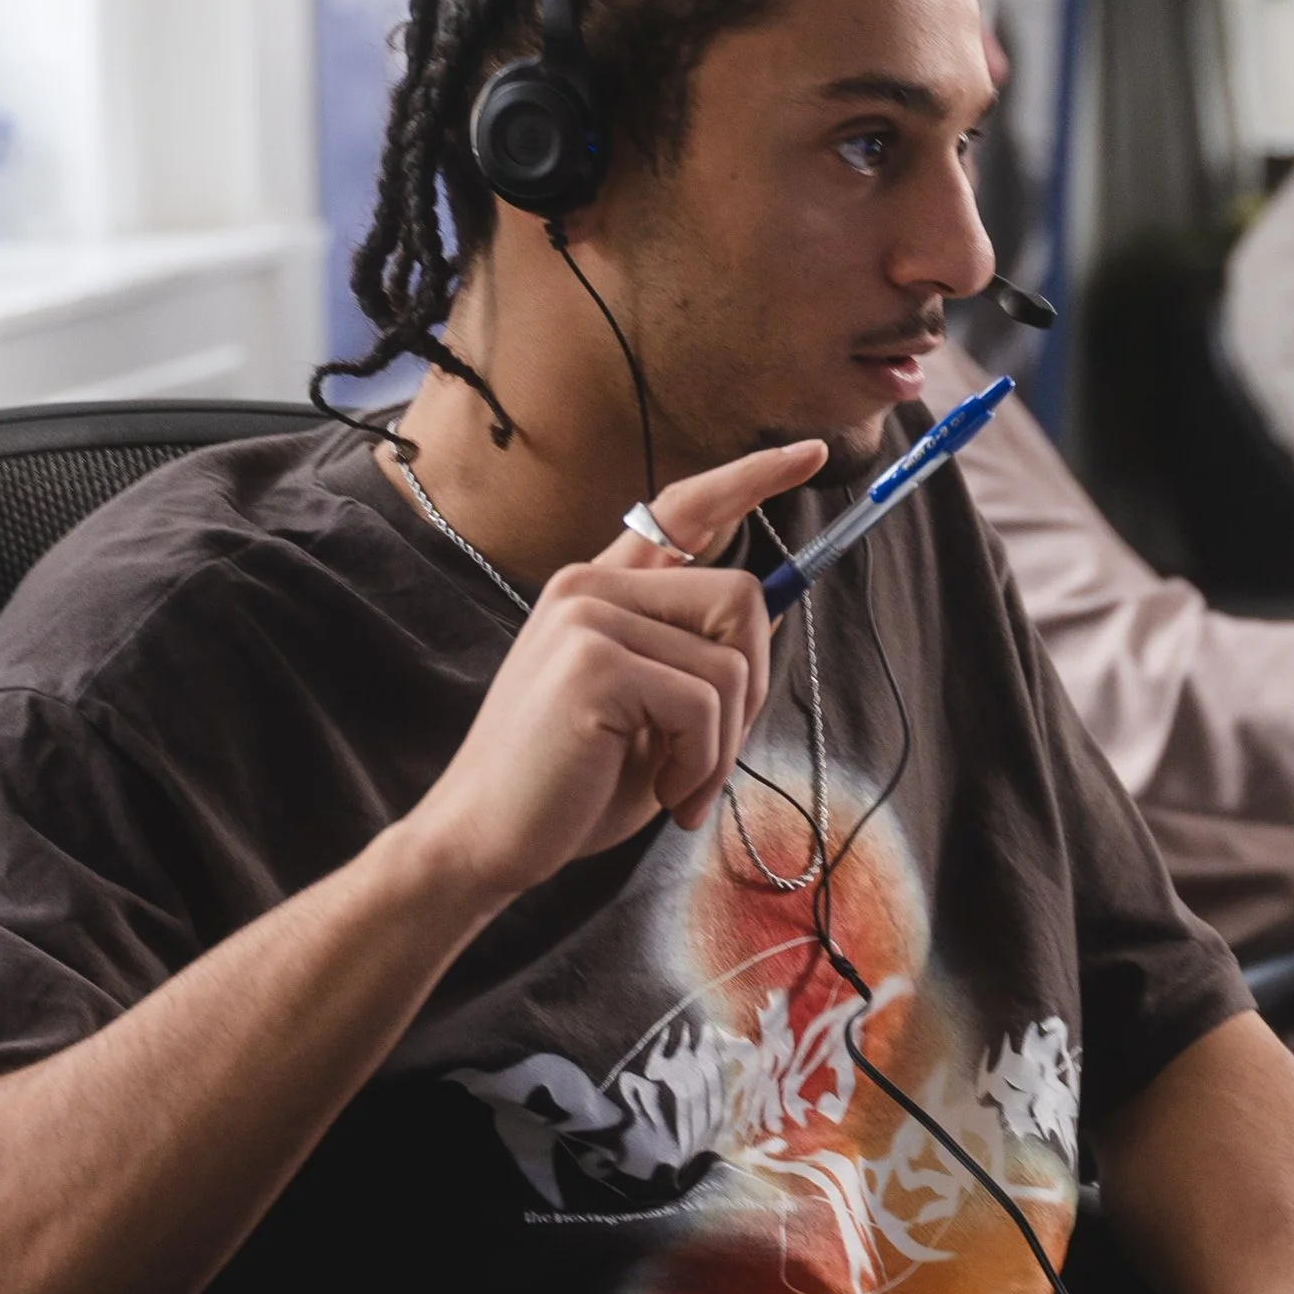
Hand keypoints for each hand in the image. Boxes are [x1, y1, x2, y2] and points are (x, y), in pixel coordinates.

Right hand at [405, 440, 823, 904]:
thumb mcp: (647, 713)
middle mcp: (589, 586)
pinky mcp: (593, 663)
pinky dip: (702, 764)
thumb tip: (774, 616)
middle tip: (713, 758)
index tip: (811, 453)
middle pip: (742, 596)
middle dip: (754, 687)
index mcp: (599, 591)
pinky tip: (663, 794)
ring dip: (722, 746)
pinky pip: (704, 704)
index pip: (683, 509)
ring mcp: (588, 618)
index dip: (752, 477)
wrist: (482, 839)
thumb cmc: (567, 787)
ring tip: (676, 789)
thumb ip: (694, 659)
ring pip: (730, 663)